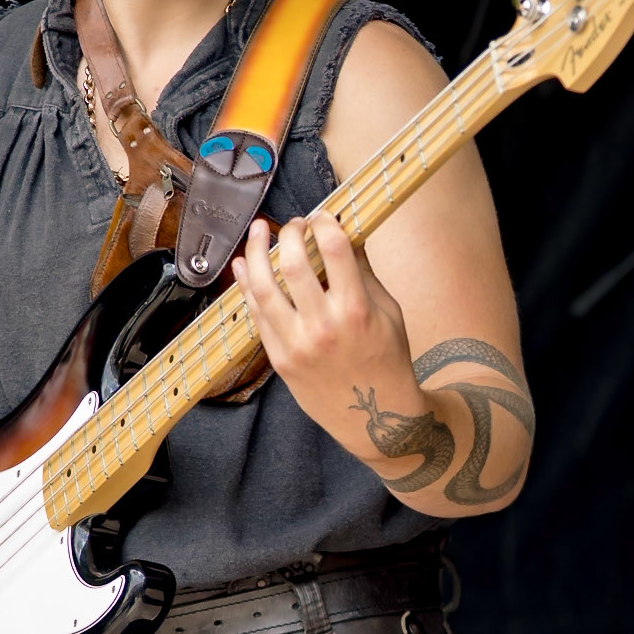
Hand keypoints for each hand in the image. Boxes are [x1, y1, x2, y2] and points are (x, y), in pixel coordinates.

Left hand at [231, 211, 418, 450]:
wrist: (374, 417)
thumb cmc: (387, 360)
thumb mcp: (389, 313)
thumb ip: (363, 273)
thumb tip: (345, 235)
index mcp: (357, 311)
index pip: (334, 250)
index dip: (325, 223)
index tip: (322, 216)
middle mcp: (323, 327)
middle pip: (292, 264)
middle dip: (289, 233)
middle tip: (294, 224)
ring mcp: (296, 344)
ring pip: (263, 287)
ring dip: (256, 252)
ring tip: (257, 230)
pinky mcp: (280, 359)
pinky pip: (256, 314)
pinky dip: (246, 285)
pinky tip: (244, 266)